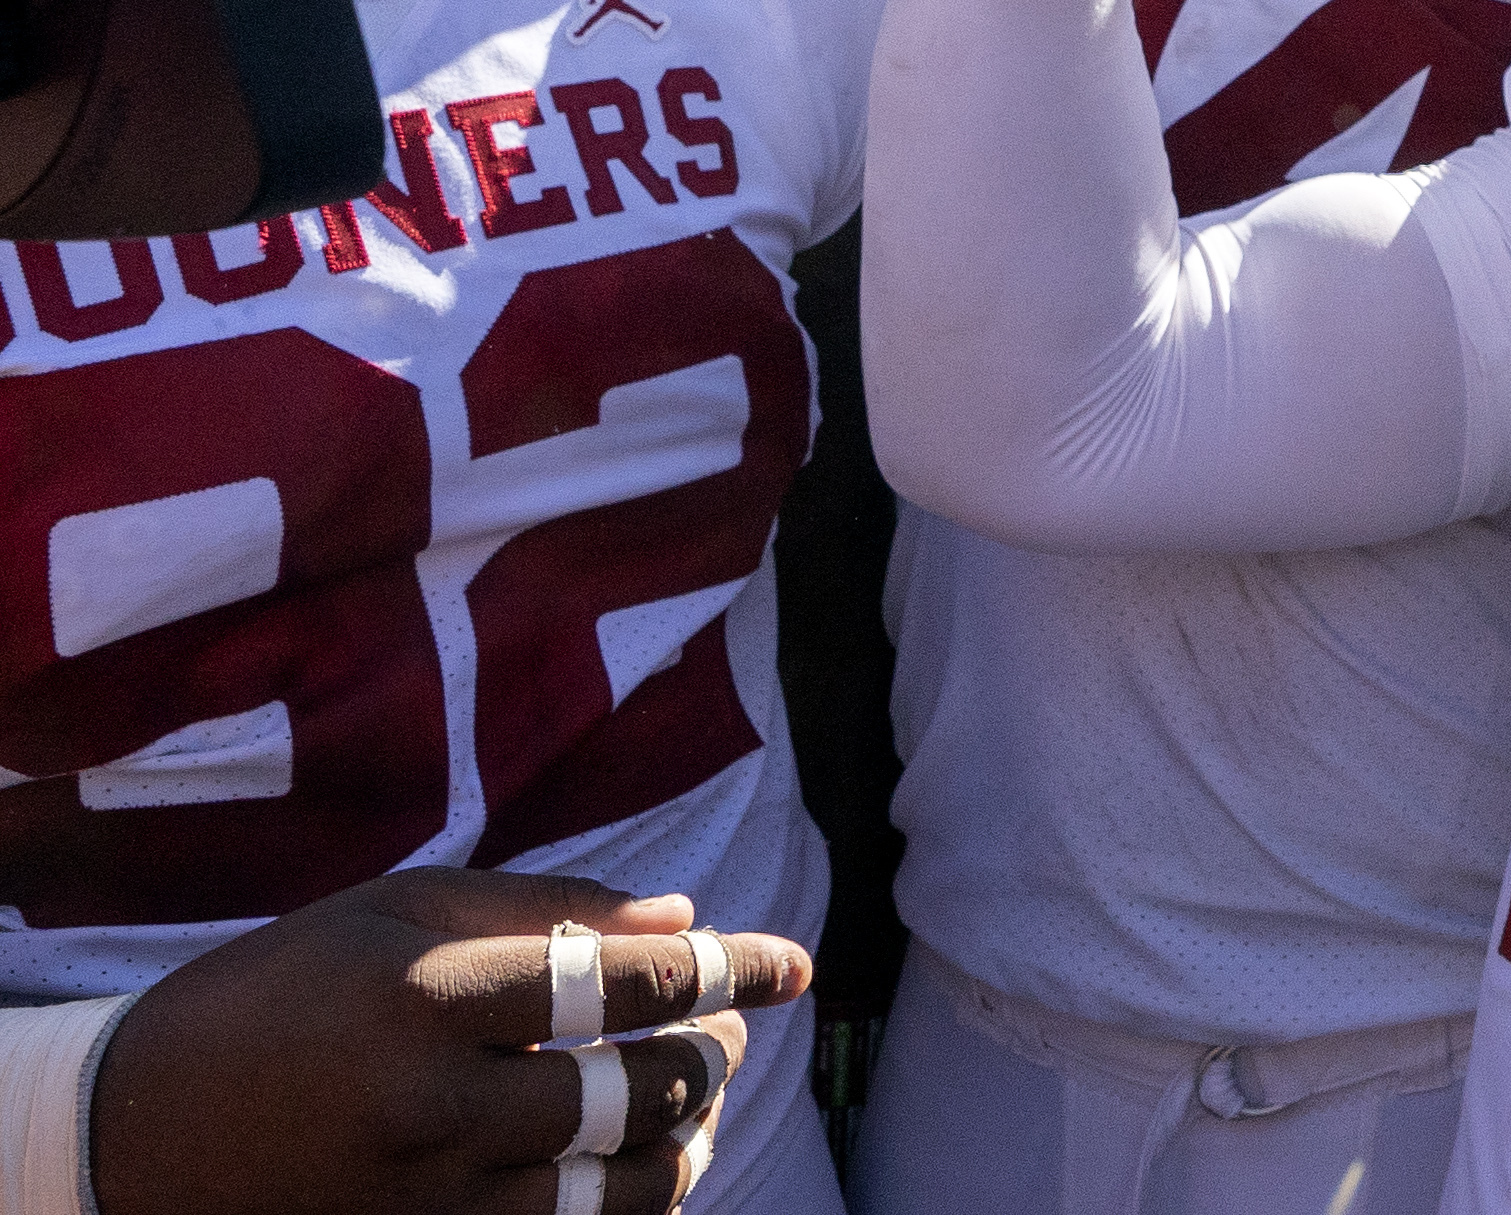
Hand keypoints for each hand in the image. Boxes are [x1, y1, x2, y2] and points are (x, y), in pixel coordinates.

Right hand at [89, 871, 801, 1214]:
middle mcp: (429, 1104)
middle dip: (710, 1052)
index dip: (728, 969)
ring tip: (698, 1100)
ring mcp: (424, 1197)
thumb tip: (686, 920)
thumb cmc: (276, 994)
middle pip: (636, 1088)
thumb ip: (547, 909)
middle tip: (730, 1028)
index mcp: (424, 996)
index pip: (622, 984)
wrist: (132, 1132)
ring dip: (685, 1140)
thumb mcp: (392, 913)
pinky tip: (643, 1164)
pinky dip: (625, 1204)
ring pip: (617, 1187)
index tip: (793, 964)